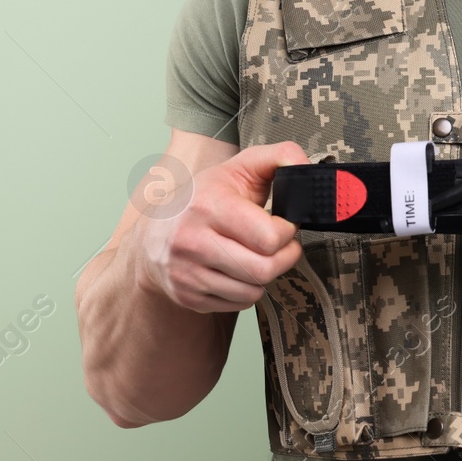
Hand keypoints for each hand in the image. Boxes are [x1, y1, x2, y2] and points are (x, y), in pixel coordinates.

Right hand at [132, 141, 308, 313]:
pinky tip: (239, 269)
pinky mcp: (187, 296)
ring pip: (254, 290)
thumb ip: (280, 156)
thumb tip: (308, 169)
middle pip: (265, 269)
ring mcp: (186, 273)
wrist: (153, 233)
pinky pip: (239, 304)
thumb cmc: (204, 197)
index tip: (282, 223)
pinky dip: (248, 289)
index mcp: (208, 206)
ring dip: (267, 274)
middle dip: (285, 257)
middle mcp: (192, 242)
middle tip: (281, 244)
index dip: (287, 232)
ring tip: (259, 254)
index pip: (269, 238)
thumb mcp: (240, 166)